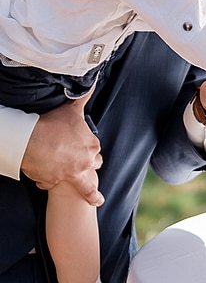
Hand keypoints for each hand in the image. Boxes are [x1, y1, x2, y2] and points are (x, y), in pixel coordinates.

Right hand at [20, 91, 103, 205]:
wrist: (30, 138)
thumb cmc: (51, 122)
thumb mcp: (71, 110)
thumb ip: (83, 98)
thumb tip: (93, 82)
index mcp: (93, 146)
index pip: (95, 151)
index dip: (88, 150)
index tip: (81, 148)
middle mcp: (86, 162)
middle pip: (92, 166)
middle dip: (87, 165)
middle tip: (80, 163)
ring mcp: (72, 174)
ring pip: (85, 186)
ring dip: (91, 193)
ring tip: (97, 200)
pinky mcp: (55, 181)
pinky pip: (52, 184)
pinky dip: (48, 182)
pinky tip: (46, 180)